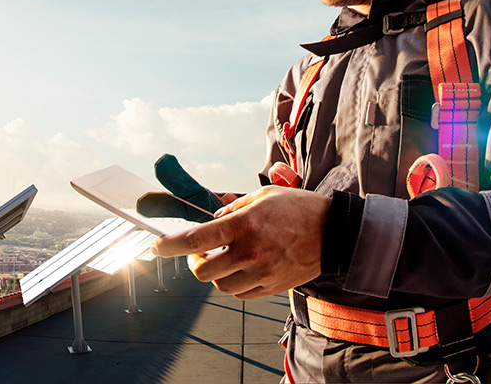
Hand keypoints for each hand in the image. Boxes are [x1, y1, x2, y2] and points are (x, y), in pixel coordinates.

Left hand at [151, 186, 330, 298]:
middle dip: (195, 263)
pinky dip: (234, 283)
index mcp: (246, 224)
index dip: (170, 245)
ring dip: (216, 274)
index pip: (197, 239)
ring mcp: (262, 273)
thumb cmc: (300, 209)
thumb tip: (213, 215)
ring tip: (226, 259)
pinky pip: (240, 294)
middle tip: (200, 254)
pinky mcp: (271, 287)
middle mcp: (251, 251)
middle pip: (203, 271)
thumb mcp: (264, 196)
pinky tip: (242, 268)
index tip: (156, 246)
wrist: (334, 233)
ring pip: (221, 286)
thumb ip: (234, 206)